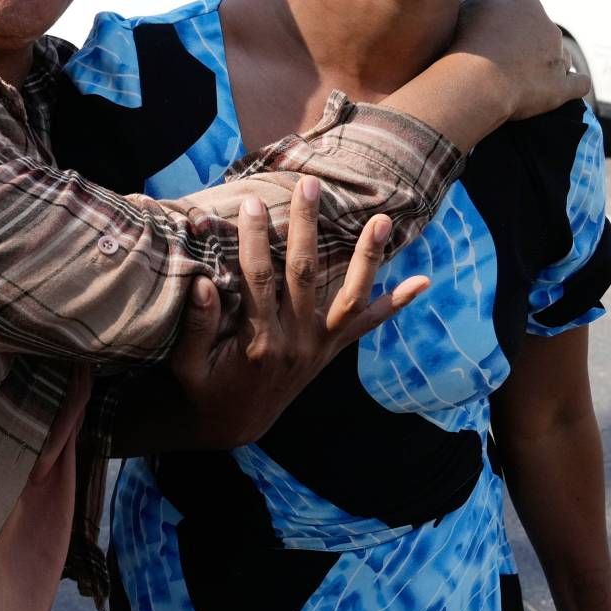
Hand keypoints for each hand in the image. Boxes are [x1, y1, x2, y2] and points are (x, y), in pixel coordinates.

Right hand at [168, 177, 430, 448]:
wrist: (233, 426)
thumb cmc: (204, 388)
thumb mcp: (187, 364)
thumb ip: (198, 325)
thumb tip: (205, 282)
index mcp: (257, 340)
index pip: (257, 278)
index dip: (253, 239)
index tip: (252, 203)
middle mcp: (295, 341)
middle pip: (304, 273)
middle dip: (306, 227)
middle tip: (309, 185)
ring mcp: (318, 345)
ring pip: (348, 296)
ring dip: (367, 257)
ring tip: (383, 220)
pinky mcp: (330, 350)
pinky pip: (366, 325)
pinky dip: (394, 304)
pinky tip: (423, 282)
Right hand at [450, 0, 589, 121]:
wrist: (478, 81)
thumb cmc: (471, 41)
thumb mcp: (476, 4)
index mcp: (530, 7)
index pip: (526, 13)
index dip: (511, 28)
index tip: (496, 41)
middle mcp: (549, 29)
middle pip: (544, 35)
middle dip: (531, 46)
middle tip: (506, 62)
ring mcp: (558, 58)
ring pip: (562, 57)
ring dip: (551, 64)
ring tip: (528, 79)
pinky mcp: (561, 87)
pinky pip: (579, 84)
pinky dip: (574, 84)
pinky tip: (567, 87)